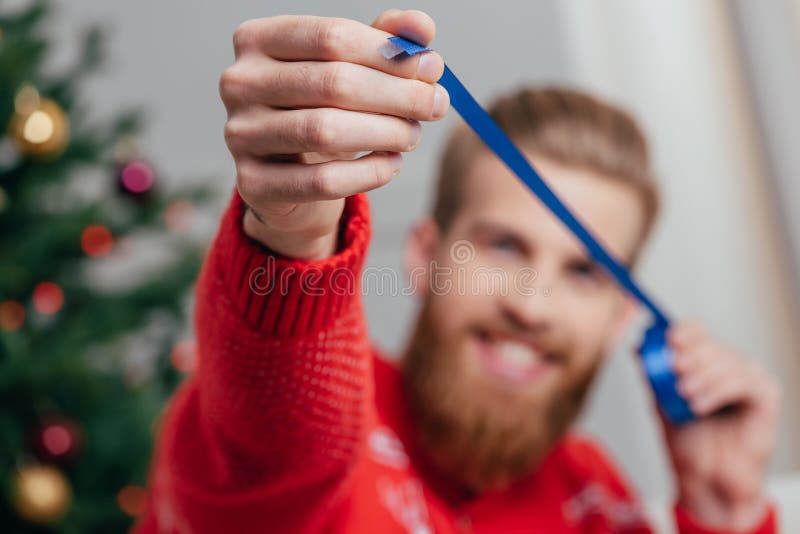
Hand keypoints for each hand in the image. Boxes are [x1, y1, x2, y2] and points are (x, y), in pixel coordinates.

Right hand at [219, 10, 447, 258]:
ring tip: (412, 135)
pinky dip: (368, 173)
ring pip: (326, 132)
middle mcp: (239, 82)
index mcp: (258, 39)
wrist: (289, 175)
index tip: (433, 68)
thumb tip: (421, 28)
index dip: (388, 53)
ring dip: (385, 133)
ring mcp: (240, 134)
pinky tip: (391, 164)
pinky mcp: (254, 184)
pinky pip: (323, 181)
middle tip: (436, 105)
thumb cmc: (323, 109)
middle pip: (333, 83)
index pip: (332, 37)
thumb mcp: (352, 69)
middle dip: (397, 95)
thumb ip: (385, 42)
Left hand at [662, 321, 779, 530]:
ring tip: (686, 397)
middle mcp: (726, 365)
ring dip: (703, 377)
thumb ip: (650, 373)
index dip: (684, 332)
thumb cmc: (685, 441)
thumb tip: (635, 345)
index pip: (696, 331)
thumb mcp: (659, 402)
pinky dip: (719, 390)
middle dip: (691, 356)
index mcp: (701, 362)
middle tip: (675, 372)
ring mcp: (748, 378)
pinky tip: (701, 406)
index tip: (671, 341)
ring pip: (728, 360)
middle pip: (711, 343)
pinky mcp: (765, 396)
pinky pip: (745, 381)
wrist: (703, 478)